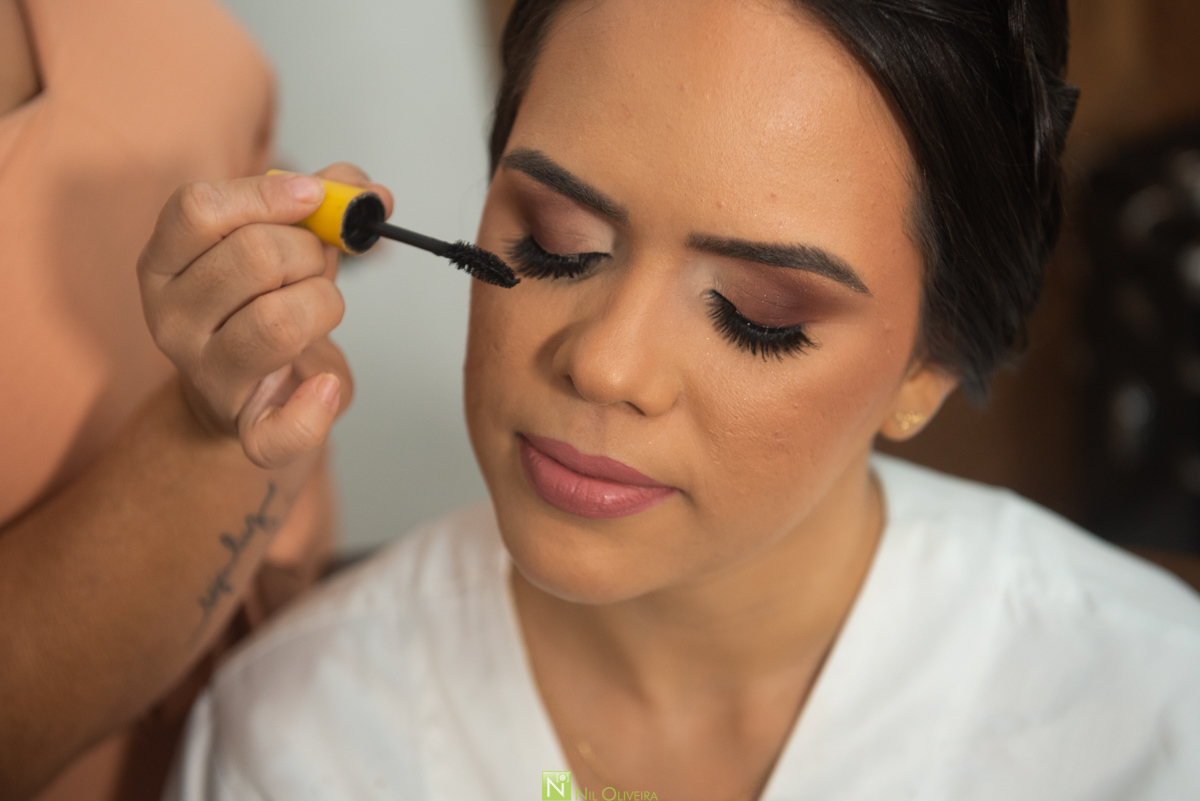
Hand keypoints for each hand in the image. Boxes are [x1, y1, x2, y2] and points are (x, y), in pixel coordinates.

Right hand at [138, 165, 393, 467]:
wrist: (254, 389)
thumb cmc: (266, 302)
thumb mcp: (285, 242)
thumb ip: (326, 203)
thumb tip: (369, 193)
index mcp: (164, 262)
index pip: (196, 209)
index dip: (266, 194)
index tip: (313, 197)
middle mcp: (171, 318)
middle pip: (254, 256)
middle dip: (309, 252)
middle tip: (313, 267)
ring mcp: (204, 374)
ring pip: (279, 321)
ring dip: (324, 304)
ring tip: (318, 309)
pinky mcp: (246, 427)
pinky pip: (282, 427)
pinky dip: (316, 407)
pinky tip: (326, 386)